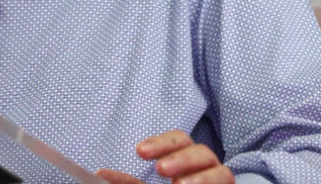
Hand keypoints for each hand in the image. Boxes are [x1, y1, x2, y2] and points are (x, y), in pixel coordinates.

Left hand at [96, 129, 234, 183]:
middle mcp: (207, 168)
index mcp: (186, 161)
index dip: (162, 142)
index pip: (178, 140)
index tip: (140, 152)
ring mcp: (220, 181)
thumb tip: (100, 174)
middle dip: (180, 158)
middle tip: (160, 170)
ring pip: (221, 172)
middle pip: (200, 151)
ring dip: (201, 178)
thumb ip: (127, 183)